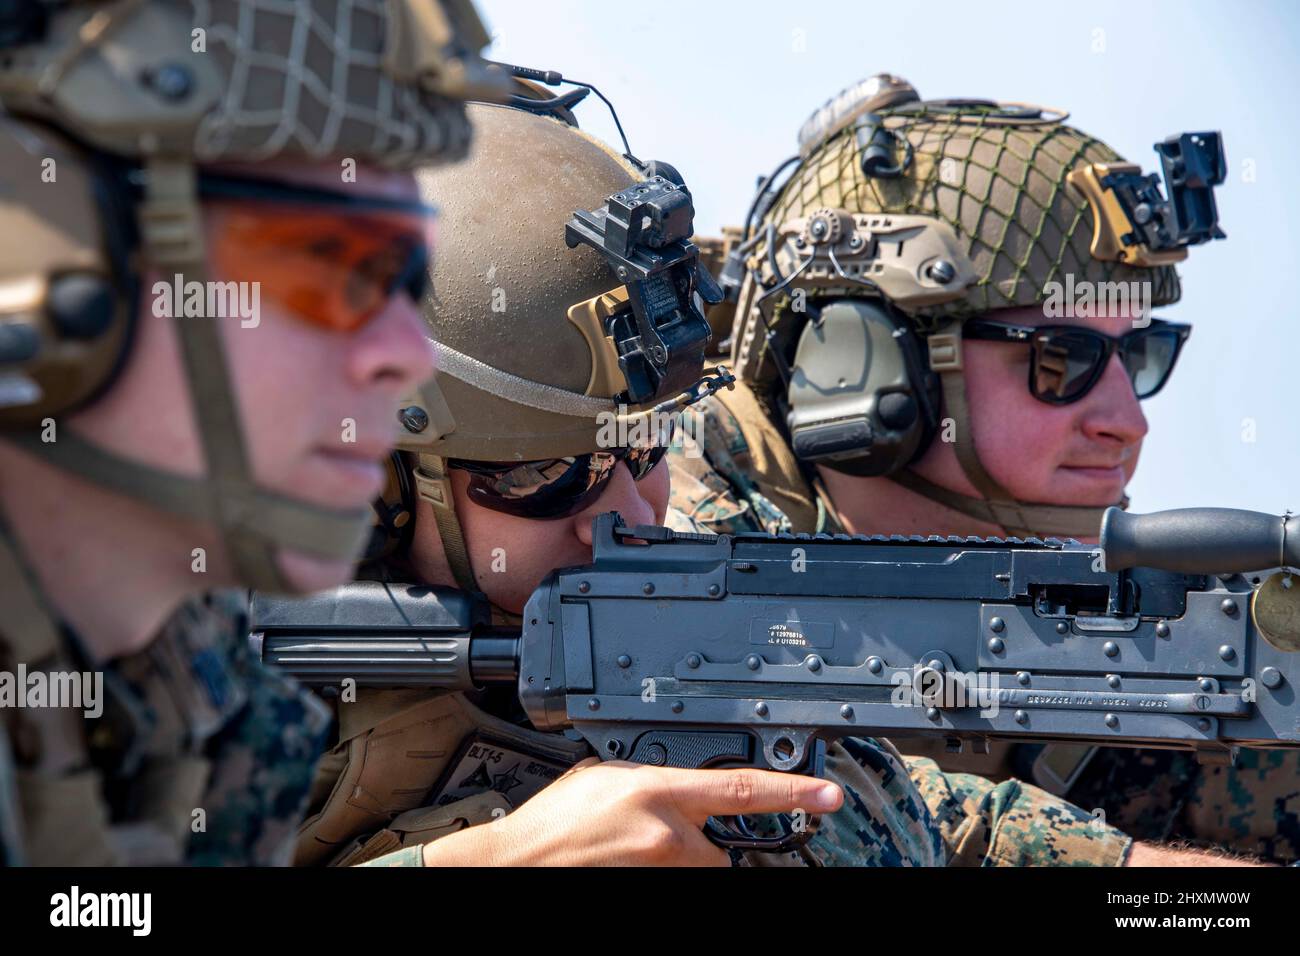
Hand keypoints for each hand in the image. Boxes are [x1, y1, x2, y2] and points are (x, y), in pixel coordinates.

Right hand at [421, 758, 842, 865]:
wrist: (520, 862)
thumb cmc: (556, 819)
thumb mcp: (609, 775)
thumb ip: (654, 779)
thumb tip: (683, 787)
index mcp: (660, 790)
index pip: (744, 789)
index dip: (794, 791)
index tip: (829, 794)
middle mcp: (668, 835)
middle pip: (723, 852)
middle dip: (705, 848)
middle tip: (660, 838)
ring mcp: (660, 868)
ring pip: (702, 872)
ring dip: (682, 864)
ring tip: (635, 850)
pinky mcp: (651, 889)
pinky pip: (677, 883)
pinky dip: (664, 872)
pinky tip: (630, 861)